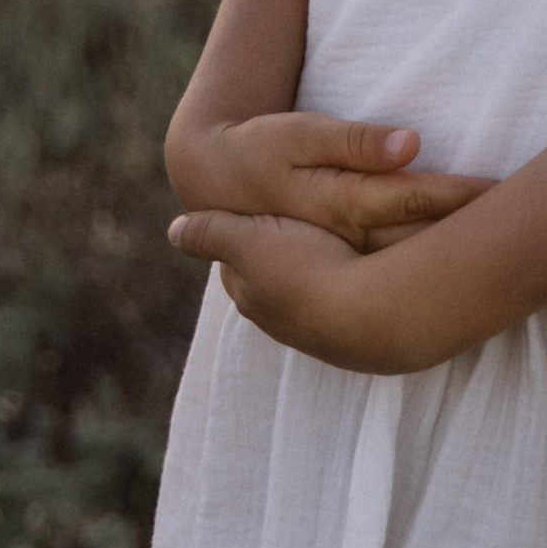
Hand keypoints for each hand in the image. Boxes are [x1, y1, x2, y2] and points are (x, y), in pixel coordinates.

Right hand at [164, 106, 491, 240]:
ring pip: (414, 262)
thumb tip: (411, 145)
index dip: (459, 197)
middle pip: (423, 242)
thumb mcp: (299, 138)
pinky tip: (475, 263)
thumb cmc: (264, 151)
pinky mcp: (344, 271)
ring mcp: (346, 266)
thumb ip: (355, 141)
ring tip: (517, 241)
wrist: (218, 186)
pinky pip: (397, 272)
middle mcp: (347, 246)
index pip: (413, 201)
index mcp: (340, 206)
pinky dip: (435, 268)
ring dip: (461, 253)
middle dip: (472, 231)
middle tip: (531, 219)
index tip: (504, 190)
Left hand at [168, 206, 431, 372]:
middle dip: (280, 256)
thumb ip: (210, 233)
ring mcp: (320, 332)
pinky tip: (366, 264)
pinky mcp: (358, 336)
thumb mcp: (246, 240)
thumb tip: (175, 230)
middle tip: (298, 221)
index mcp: (251, 295)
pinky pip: (348, 302)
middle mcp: (280, 321)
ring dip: (320, 271)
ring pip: (313, 294)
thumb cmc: (304, 269)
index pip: (237, 264)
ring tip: (338, 238)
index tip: (258, 211)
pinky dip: (352, 283)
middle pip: (274, 281)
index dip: (243, 235)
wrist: (371, 313)